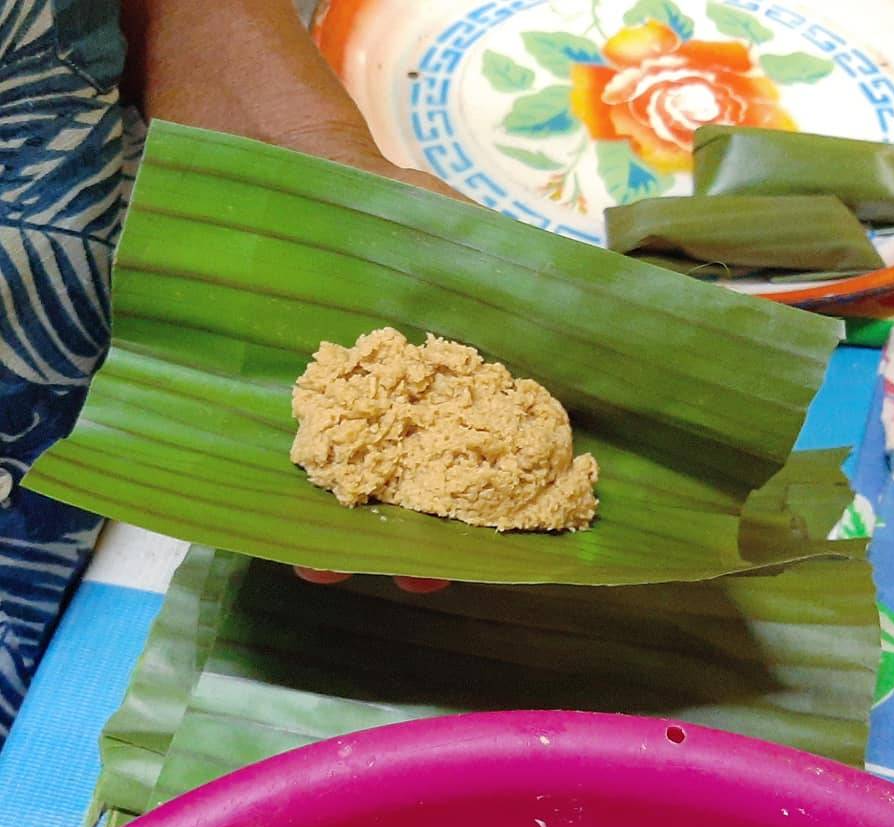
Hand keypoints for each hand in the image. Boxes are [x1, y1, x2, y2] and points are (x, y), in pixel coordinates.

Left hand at [121, 0, 461, 595]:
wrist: (273, 165)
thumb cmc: (377, 202)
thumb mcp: (456, 230)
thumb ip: (517, 279)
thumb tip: (605, 303)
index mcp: (455, 385)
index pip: (488, 456)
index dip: (497, 504)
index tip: (502, 541)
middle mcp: (404, 412)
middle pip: (422, 493)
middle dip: (421, 541)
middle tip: (417, 577)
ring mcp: (342, 420)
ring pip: (354, 497)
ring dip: (348, 541)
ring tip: (335, 571)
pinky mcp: (286, 417)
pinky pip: (288, 475)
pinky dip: (288, 512)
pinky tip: (285, 540)